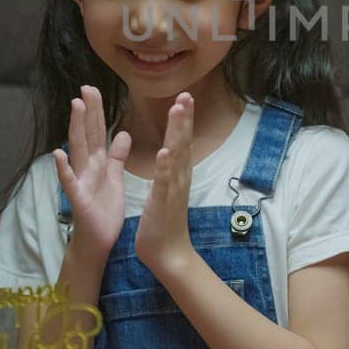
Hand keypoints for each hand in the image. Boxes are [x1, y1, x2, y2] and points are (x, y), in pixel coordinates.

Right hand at [52, 85, 131, 258]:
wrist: (99, 241)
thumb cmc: (105, 210)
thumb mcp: (114, 177)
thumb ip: (117, 155)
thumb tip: (124, 132)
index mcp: (98, 163)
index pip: (98, 131)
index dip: (96, 111)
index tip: (93, 89)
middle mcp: (87, 168)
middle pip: (87, 134)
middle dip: (87, 111)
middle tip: (85, 87)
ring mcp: (81, 181)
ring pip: (78, 150)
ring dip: (76, 128)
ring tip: (75, 106)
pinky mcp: (79, 199)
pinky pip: (70, 182)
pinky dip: (64, 168)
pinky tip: (58, 154)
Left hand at [135, 93, 195, 275]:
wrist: (169, 254)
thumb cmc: (164, 223)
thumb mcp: (167, 190)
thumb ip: (170, 169)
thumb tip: (172, 151)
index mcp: (177, 174)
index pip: (181, 141)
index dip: (183, 119)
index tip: (184, 96)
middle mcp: (179, 178)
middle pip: (183, 142)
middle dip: (184, 118)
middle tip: (186, 94)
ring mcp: (172, 190)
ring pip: (176, 156)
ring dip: (177, 132)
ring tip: (178, 111)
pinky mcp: (162, 203)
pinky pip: (164, 182)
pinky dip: (165, 167)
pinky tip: (165, 152)